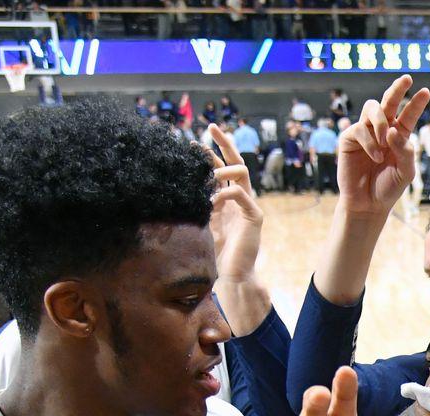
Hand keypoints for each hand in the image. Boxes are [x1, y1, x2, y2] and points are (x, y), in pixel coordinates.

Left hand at [204, 124, 267, 334]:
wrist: (231, 275)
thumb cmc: (214, 252)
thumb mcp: (199, 221)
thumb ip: (195, 204)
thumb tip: (174, 186)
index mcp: (228, 199)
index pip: (221, 168)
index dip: (209, 153)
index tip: (191, 141)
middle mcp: (240, 198)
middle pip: (236, 162)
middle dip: (224, 143)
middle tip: (211, 127)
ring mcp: (249, 206)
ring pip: (242, 173)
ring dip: (223, 168)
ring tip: (208, 168)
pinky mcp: (254, 217)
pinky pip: (240, 194)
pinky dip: (224, 193)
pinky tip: (211, 201)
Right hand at [338, 75, 429, 217]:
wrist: (367, 203)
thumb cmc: (388, 188)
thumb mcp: (406, 172)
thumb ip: (405, 151)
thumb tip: (394, 130)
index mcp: (399, 136)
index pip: (408, 115)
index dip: (416, 103)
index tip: (426, 91)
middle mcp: (383, 130)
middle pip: (389, 101)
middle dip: (398, 89)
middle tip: (407, 78)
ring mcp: (366, 131)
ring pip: (373, 108)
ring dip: (382, 121)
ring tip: (385, 139)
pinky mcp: (350, 138)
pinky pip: (360, 129)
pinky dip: (371, 142)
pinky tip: (375, 157)